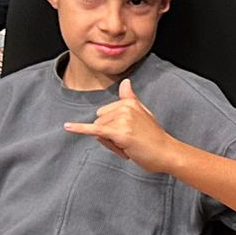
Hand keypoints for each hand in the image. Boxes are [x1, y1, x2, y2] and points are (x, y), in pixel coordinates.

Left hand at [62, 78, 180, 172]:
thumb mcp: (144, 113)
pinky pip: (94, 130)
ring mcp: (122, 119)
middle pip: (99, 121)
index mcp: (129, 102)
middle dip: (109, 134)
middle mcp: (125, 107)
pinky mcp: (118, 132)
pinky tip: (67, 127)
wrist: (167, 153)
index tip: (130, 134)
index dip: (112, 127)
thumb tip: (125, 81)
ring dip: (110, 143)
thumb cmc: (155, 138)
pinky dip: (79, 129)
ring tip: (129, 146)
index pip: (104, 113)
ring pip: (98, 131)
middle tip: (130, 142)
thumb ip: (131, 98)